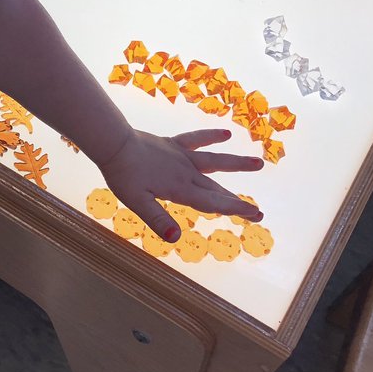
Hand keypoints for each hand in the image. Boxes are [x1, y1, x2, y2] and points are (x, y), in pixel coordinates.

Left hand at [100, 129, 263, 241]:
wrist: (113, 144)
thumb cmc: (123, 175)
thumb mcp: (137, 202)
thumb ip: (157, 219)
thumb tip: (175, 238)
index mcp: (180, 189)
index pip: (213, 202)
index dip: (235, 209)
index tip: (257, 214)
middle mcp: (186, 172)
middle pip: (216, 188)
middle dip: (237, 201)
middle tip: (259, 211)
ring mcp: (181, 156)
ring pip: (215, 160)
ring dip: (237, 163)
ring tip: (259, 163)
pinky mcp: (172, 145)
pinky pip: (196, 139)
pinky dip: (211, 136)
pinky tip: (227, 133)